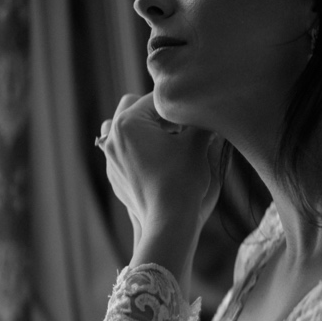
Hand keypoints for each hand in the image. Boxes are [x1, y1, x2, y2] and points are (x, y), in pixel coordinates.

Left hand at [97, 93, 222, 257]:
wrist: (168, 221)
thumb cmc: (183, 179)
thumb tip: (211, 109)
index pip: (155, 99)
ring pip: (122, 129)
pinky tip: (159, 160)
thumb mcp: (197, 144)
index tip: (193, 111)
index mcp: (128, 122)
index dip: (178, 104)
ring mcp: (110, 159)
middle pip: (132, 107)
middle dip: (156, 112)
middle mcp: (112, 137)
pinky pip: (122, 152)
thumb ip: (202, 121)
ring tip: (166, 140)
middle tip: (179, 125)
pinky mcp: (114, 176)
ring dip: (142, 128)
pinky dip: (138, 149)